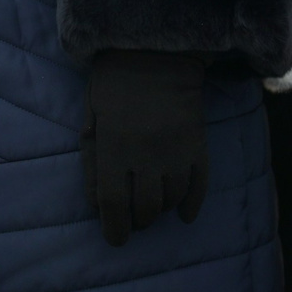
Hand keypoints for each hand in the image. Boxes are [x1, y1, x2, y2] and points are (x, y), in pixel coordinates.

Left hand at [81, 49, 209, 246]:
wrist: (156, 53)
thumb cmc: (114, 84)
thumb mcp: (91, 117)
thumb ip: (91, 160)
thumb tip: (96, 203)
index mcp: (114, 146)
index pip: (114, 204)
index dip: (113, 228)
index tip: (115, 238)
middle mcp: (147, 154)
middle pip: (145, 209)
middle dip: (137, 221)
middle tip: (132, 219)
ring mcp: (176, 151)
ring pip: (171, 201)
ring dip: (160, 211)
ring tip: (151, 207)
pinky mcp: (198, 145)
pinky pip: (199, 187)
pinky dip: (191, 205)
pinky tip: (184, 214)